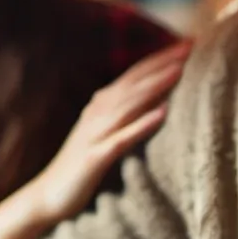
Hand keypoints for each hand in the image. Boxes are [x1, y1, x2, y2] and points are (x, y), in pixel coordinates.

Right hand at [31, 40, 190, 223]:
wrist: (47, 195)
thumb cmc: (82, 165)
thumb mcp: (106, 133)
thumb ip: (128, 114)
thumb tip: (161, 97)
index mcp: (102, 106)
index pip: (134, 75)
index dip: (159, 58)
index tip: (188, 42)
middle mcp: (98, 113)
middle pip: (134, 83)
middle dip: (161, 63)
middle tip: (190, 45)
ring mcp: (95, 134)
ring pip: (128, 104)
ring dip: (154, 86)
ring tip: (180, 71)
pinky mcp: (94, 158)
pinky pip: (121, 139)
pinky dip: (141, 125)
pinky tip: (162, 114)